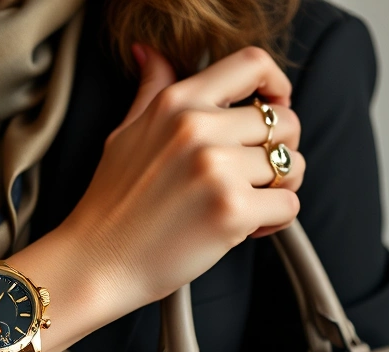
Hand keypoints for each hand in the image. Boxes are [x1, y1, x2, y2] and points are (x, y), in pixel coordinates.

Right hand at [59, 45, 303, 307]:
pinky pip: (289, 206)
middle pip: (285, 121)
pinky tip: (243, 230)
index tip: (275, 107)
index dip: (277, 84)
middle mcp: (197, 128)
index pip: (252, 65)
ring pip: (292, 165)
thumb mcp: (125, 134)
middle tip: (253, 178)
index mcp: (176, 103)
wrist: (96, 263)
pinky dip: (274, 222)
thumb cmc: (110, 205)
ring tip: (246, 205)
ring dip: (280, 189)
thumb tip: (151, 53)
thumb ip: (151, 91)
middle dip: (279, 152)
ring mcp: (216, 169)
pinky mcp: (232, 211)